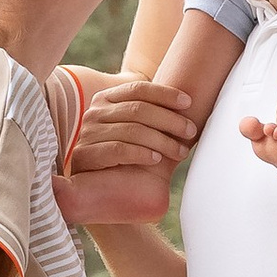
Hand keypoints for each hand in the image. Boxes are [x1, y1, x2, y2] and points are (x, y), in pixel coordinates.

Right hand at [66, 71, 198, 182]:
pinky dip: (141, 153)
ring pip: (132, 130)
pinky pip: (118, 150)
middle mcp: (95, 112)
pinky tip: (157, 159)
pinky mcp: (86, 155)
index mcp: (106, 99)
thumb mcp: (131, 128)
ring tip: (181, 152)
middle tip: (191, 131)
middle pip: (138, 109)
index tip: (189, 103)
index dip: (165, 94)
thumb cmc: (119, 153)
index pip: (138, 88)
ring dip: (162, 141)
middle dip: (170, 120)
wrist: (90, 187)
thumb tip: (188, 104)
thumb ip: (148, 113)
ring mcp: (88, 133)